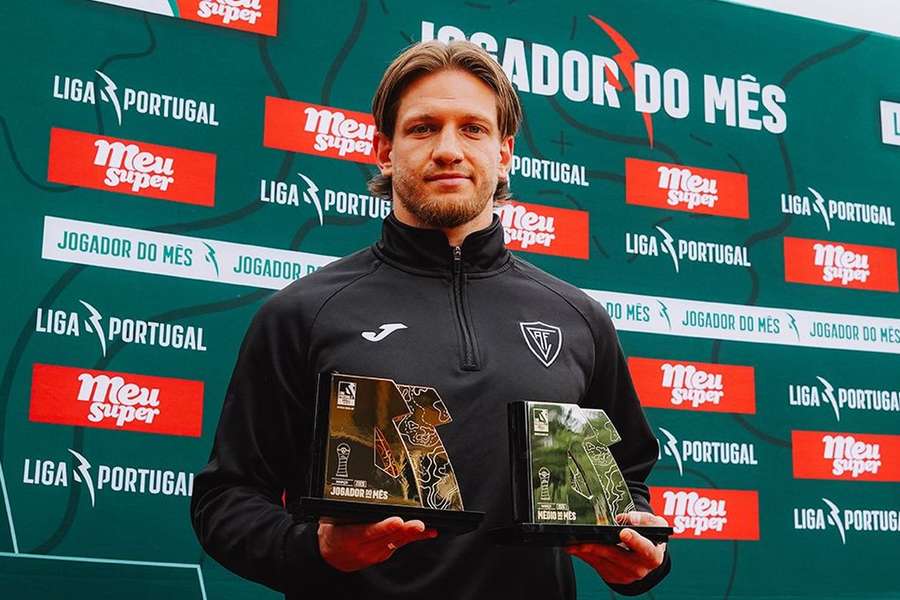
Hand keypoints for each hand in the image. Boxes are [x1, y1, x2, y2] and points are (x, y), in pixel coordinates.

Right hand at [318, 516, 437, 571]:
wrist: (331, 555)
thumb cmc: (333, 531)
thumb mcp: (332, 520)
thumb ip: (348, 510)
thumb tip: (364, 492)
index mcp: (348, 538)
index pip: (368, 532)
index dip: (384, 527)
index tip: (397, 521)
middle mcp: (363, 549)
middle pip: (386, 538)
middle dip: (404, 530)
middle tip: (417, 524)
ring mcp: (374, 554)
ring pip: (395, 542)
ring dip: (411, 534)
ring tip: (424, 527)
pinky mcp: (383, 555)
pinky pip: (400, 545)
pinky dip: (414, 538)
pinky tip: (428, 533)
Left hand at [566, 511, 667, 584]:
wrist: (645, 555)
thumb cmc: (649, 537)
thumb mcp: (655, 524)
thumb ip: (645, 519)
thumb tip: (631, 518)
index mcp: (652, 556)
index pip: (646, 550)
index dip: (635, 541)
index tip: (624, 532)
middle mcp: (639, 568)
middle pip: (617, 556)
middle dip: (598, 548)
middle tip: (583, 541)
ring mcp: (625, 575)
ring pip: (603, 562)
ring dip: (586, 552)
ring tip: (572, 544)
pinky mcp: (612, 576)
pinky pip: (596, 565)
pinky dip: (585, 556)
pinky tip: (575, 548)